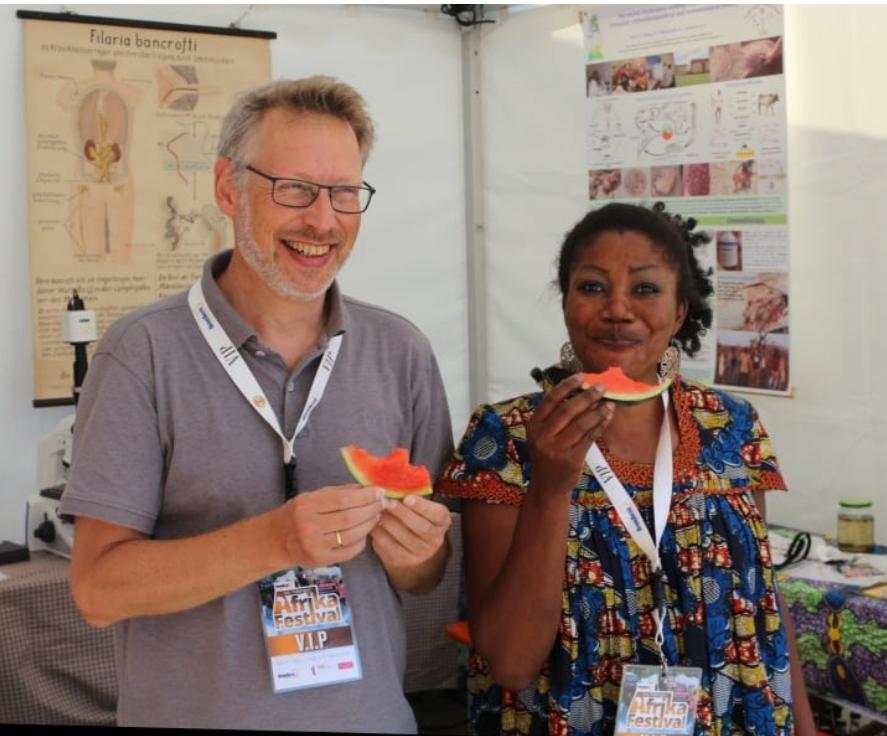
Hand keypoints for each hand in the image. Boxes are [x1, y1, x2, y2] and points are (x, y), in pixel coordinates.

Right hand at [280, 484, 382, 567]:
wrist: (276, 540)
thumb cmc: (297, 514)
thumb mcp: (311, 496)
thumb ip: (338, 492)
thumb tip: (367, 488)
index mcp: (307, 505)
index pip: (342, 500)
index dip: (365, 496)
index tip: (379, 492)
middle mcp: (310, 526)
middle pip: (350, 517)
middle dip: (371, 509)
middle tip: (383, 503)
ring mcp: (315, 546)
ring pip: (352, 535)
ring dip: (369, 524)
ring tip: (376, 516)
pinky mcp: (321, 561)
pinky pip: (349, 551)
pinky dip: (361, 541)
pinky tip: (364, 533)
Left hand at [370, 495, 450, 581]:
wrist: (414, 545)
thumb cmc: (416, 516)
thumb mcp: (421, 506)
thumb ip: (412, 496)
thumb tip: (394, 484)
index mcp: (442, 521)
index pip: (437, 514)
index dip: (422, 506)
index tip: (407, 497)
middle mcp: (434, 539)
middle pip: (420, 527)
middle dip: (402, 513)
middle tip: (388, 502)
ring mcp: (420, 553)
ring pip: (404, 537)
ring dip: (389, 522)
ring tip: (378, 510)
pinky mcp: (403, 560)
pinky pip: (390, 547)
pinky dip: (380, 534)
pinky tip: (374, 523)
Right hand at [528, 373, 613, 495]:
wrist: (547, 486)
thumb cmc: (547, 455)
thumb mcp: (542, 435)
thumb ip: (554, 417)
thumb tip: (580, 392)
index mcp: (533, 425)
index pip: (550, 400)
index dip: (566, 386)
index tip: (581, 376)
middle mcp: (542, 436)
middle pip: (567, 410)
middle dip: (586, 396)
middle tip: (601, 387)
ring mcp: (556, 448)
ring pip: (581, 424)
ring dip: (598, 411)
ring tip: (609, 403)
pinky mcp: (571, 459)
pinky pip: (589, 438)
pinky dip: (600, 426)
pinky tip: (607, 418)